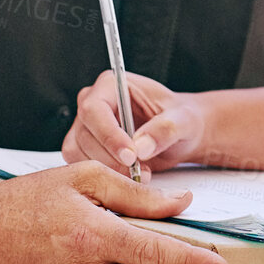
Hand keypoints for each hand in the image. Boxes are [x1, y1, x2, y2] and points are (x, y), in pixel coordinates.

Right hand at [63, 72, 208, 178]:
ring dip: (108, 170)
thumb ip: (166, 129)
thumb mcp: (184, 120)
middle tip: (139, 172)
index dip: (109, 135)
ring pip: (79, 153)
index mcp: (111, 84)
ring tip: (139, 174)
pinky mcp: (85, 148)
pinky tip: (128, 178)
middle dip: (111, 158)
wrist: (179, 135)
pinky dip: (102, 177)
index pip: (95, 109)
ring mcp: (86, 126)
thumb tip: (141, 147)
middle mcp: (92, 103)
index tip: (131, 156)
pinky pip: (81, 166)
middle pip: (85, 134)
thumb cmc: (180, 120)